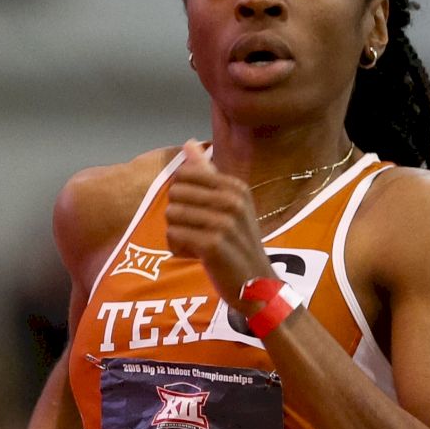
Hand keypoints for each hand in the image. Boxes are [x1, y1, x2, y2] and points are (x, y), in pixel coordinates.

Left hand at [166, 140, 275, 309]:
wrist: (257, 285)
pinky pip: (174, 235)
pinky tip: (195, 255)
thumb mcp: (229, 205)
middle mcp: (232, 200)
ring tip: (197, 244)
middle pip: (175, 193)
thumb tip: (188, 142)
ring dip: (177, 233)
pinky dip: (178, 248)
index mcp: (236, 187)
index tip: (200, 213)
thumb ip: (206, 174)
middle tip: (197, 231)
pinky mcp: (212, 244)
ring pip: (172, 215)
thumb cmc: (239, 244)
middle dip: (178, 215)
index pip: (186, 174)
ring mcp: (224, 222)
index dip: (183, 196)